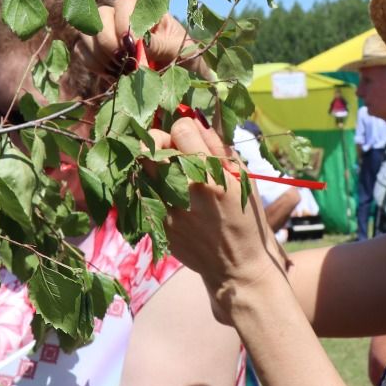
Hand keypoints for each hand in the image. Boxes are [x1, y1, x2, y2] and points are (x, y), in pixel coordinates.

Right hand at [74, 0, 192, 76]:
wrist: (178, 75)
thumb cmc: (182, 55)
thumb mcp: (178, 49)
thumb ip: (160, 44)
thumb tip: (138, 42)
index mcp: (145, 8)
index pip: (124, 2)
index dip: (123, 21)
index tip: (132, 45)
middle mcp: (122, 16)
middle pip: (100, 15)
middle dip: (108, 40)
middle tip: (124, 61)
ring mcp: (106, 32)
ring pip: (86, 33)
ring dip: (100, 54)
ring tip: (120, 70)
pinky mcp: (97, 51)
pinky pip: (81, 51)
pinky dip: (94, 64)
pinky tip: (113, 75)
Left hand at [155, 116, 286, 317]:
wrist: (237, 265)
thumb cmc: (244, 216)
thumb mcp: (242, 177)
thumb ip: (218, 147)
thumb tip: (196, 120)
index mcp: (211, 174)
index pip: (180, 129)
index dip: (184, 127)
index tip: (189, 135)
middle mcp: (186, 189)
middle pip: (151, 146)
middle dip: (159, 140)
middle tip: (169, 146)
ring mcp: (168, 209)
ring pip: (141, 169)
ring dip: (151, 163)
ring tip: (165, 168)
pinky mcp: (158, 225)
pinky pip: (141, 194)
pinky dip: (149, 186)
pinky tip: (163, 190)